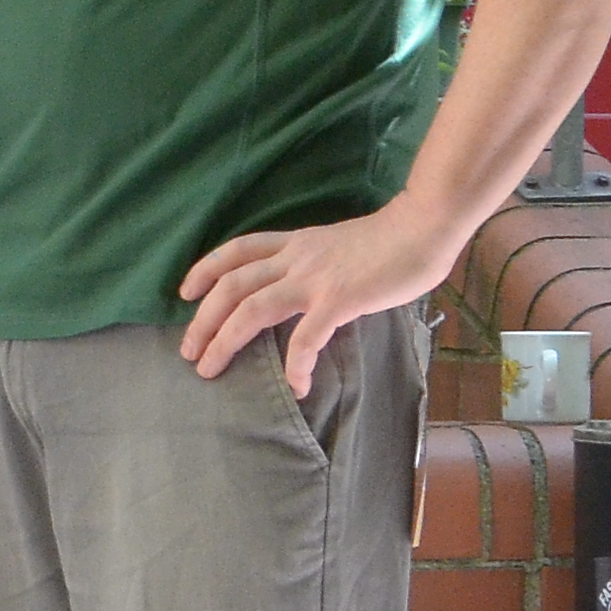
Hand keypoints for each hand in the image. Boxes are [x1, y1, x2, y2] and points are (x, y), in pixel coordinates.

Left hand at [176, 198, 461, 391]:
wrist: (425, 225)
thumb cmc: (391, 239)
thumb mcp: (337, 246)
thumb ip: (315, 266)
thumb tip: (305, 295)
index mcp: (295, 243)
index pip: (237, 250)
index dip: (205, 269)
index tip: (185, 292)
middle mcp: (296, 258)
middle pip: (231, 286)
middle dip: (202, 320)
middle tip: (189, 351)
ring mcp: (315, 278)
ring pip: (251, 309)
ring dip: (225, 341)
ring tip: (210, 369)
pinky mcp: (340, 299)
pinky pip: (306, 337)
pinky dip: (295, 364)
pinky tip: (296, 385)